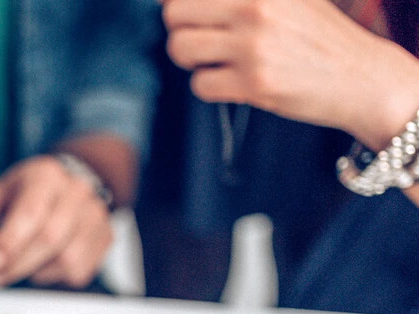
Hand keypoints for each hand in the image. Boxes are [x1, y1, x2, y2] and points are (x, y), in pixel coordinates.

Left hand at [0, 156, 112, 288]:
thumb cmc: (24, 194)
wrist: (64, 187)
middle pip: (49, 239)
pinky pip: (78, 272)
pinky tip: (43, 262)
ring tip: (19, 264)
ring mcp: (96, 215)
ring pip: (66, 261)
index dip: (8, 243)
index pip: (30, 212)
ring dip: (34, 272)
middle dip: (15, 265)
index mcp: (45, 176)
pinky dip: (54, 275)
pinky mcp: (105, 238)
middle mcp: (76, 192)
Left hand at [163, 0, 418, 148]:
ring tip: (219, 62)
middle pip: (174, 15)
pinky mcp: (254, 81)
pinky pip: (199, 85)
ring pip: (180, 49)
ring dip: (192, 61)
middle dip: (182, 32)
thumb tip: (172, 3)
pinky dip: (210, 87)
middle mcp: (255, 6)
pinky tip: (235, 82)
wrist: (360, 76)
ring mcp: (254, 45)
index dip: (182, 6)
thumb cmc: (315, 37)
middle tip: (205, 42)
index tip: (195, 18)